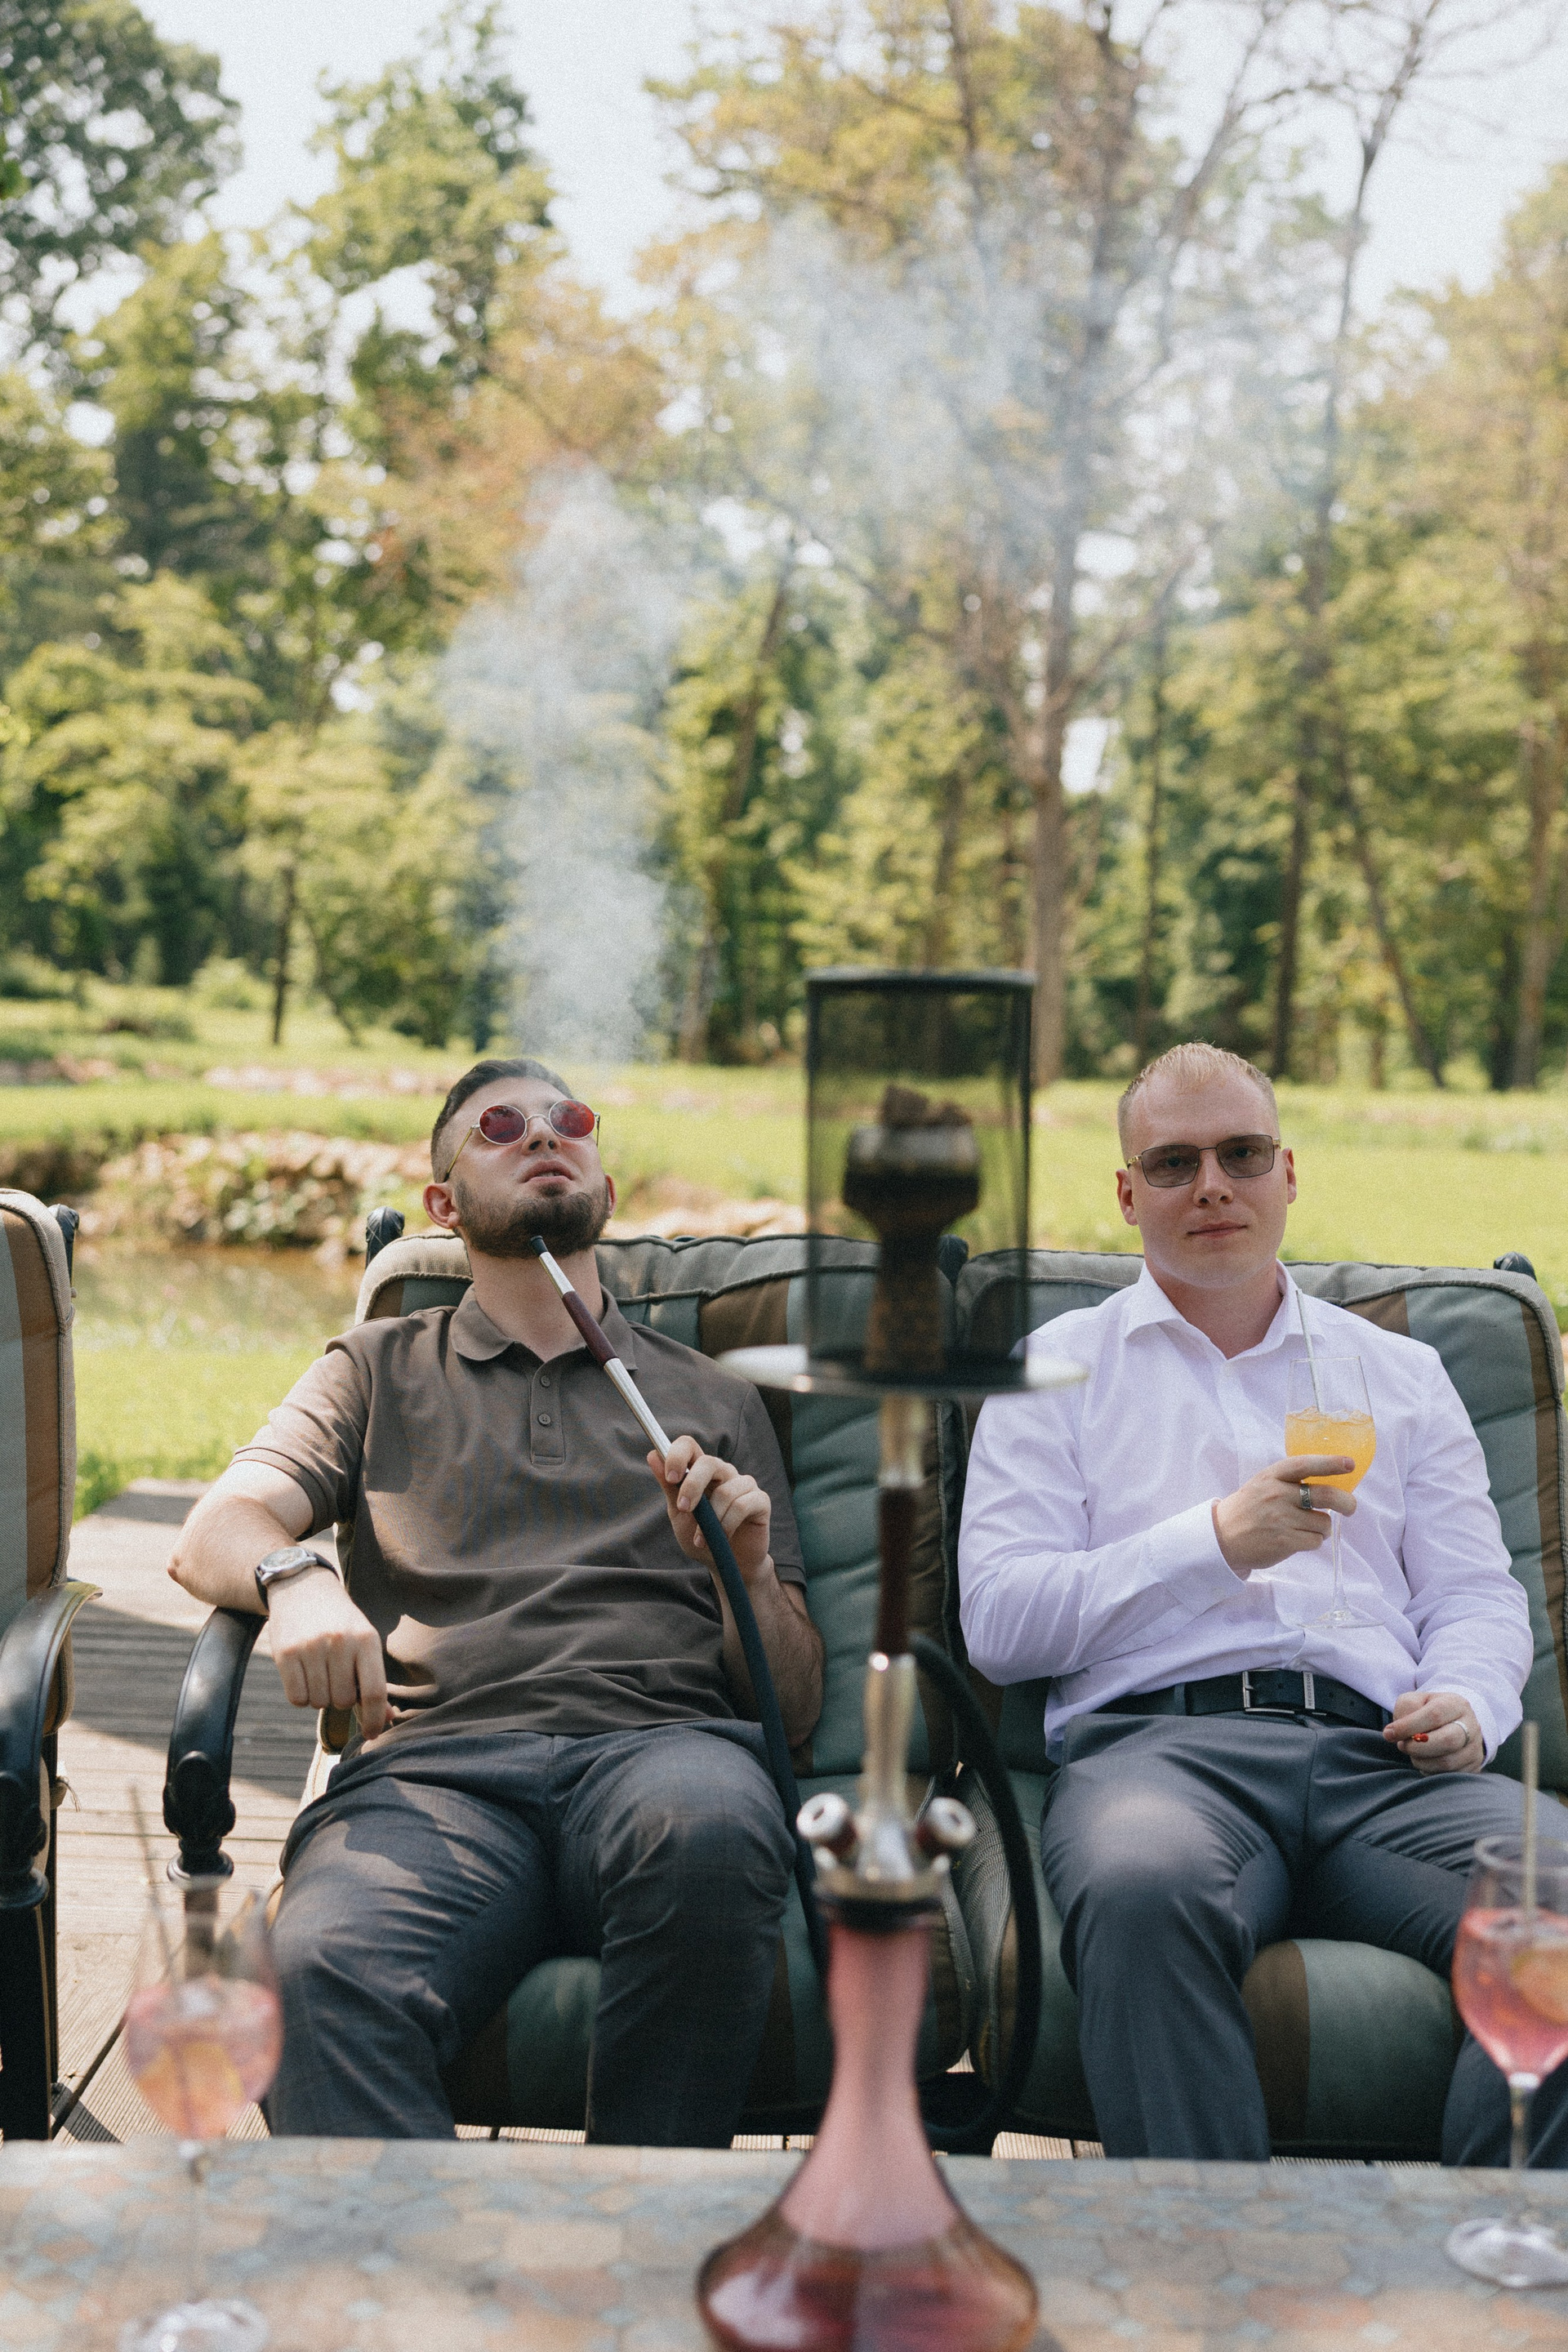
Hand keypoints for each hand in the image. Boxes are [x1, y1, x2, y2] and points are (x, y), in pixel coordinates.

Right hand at [266, 1569, 390, 1737]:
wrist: (303, 1587)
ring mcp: (311, 1647)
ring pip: (319, 1703)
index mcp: (367, 1639)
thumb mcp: (363, 1641)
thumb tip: (386, 1720)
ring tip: (320, 1671)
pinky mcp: (285, 1653)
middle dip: (341, 1698)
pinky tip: (303, 1675)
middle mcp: (340, 1642)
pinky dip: (301, 1696)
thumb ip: (373, 1680)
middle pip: (343, 1701)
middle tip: (336, 1677)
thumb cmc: (340, 1622)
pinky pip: (296, 1699)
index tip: (372, 1734)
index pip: (374, 1692)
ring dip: (320, 1696)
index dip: (374, 1719)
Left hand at [652, 1435, 772, 1584]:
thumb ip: (669, 1486)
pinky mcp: (761, 1500)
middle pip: (709, 1462)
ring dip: (710, 1520)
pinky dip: (727, 1525)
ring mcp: (744, 1485)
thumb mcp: (679, 1513)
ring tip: (702, 1539)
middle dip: (693, 1486)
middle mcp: (724, 1472)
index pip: (689, 1445)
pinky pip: (742, 1505)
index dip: (678, 1455)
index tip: (670, 1477)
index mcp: (701, 1471)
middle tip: (684, 1509)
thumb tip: (653, 1455)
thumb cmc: (701, 1536)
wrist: (726, 1564)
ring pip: (725, 1491)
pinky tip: (722, 1537)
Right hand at [1212, 1455, 1356, 1575]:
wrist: (1221, 1537)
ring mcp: (1280, 1519)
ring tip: (1306, 1528)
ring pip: (1323, 1522)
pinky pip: (1315, 1541)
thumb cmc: (1249, 1509)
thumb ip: (1290, 1481)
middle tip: (1350, 1508)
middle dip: (1347, 1502)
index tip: (1349, 1463)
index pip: (1305, 1464)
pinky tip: (1298, 1539)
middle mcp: (1277, 1494)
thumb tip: (1331, 1486)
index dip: (1330, 1463)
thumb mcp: (1263, 1484)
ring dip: (1322, 1527)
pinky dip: (1313, 1541)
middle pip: (1325, 1495)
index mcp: (1272, 1476)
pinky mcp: (1284, 1542)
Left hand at [1384, 1689, 1483, 1773]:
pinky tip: (1424, 1762)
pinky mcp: (1473, 1767)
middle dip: (1417, 1747)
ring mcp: (1475, 1748)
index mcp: (1456, 1704)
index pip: (1434, 1715)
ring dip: (1421, 1761)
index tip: (1389, 1734)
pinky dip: (1430, 1771)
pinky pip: (1449, 1776)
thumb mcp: (1415, 1701)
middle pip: (1447, 1741)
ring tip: (1413, 1753)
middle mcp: (1471, 1726)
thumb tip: (1392, 1733)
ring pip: (1447, 1762)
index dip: (1409, 1726)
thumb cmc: (1427, 1711)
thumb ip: (1404, 1710)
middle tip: (1403, 1746)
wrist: (1452, 1723)